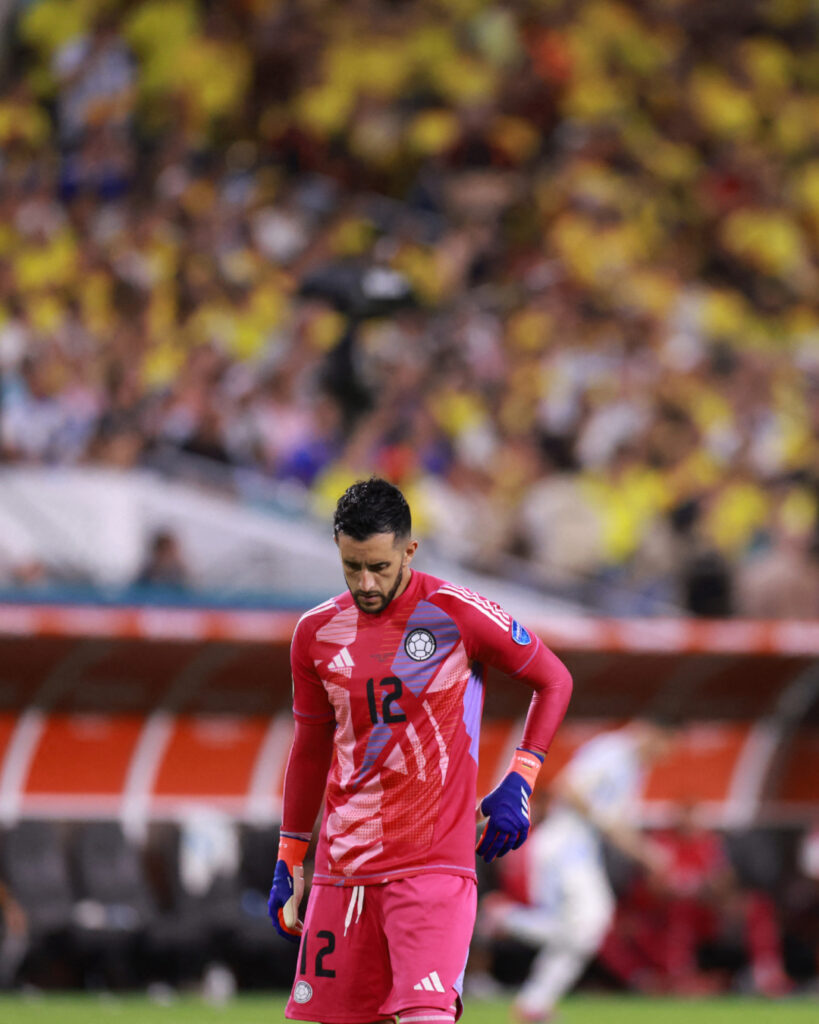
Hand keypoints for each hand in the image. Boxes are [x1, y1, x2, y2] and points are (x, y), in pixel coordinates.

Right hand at [268, 834, 308, 941]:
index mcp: (274, 909)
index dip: (291, 935)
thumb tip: (290, 927)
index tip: (301, 939)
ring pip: (285, 921)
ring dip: (294, 928)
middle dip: (292, 934)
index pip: (281, 928)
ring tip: (303, 932)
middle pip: (282, 926)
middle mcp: (275, 908)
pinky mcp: (285, 900)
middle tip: (303, 938)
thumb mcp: (291, 896)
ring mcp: (280, 904)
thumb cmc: (289, 880)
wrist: (289, 865)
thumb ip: (290, 912)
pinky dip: (295, 921)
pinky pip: (288, 915)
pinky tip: (302, 924)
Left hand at [476, 748, 543, 862]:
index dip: (483, 848)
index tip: (478, 853)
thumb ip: (477, 816)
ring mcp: (518, 825)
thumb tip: (466, 824)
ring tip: (498, 854)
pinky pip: (521, 838)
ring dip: (503, 850)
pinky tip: (511, 848)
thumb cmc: (497, 797)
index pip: (488, 839)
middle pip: (498, 844)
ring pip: (509, 843)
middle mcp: (507, 824)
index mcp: (496, 820)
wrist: (515, 788)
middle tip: (487, 859)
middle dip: (491, 853)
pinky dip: (516, 844)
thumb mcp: (485, 805)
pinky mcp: (525, 824)